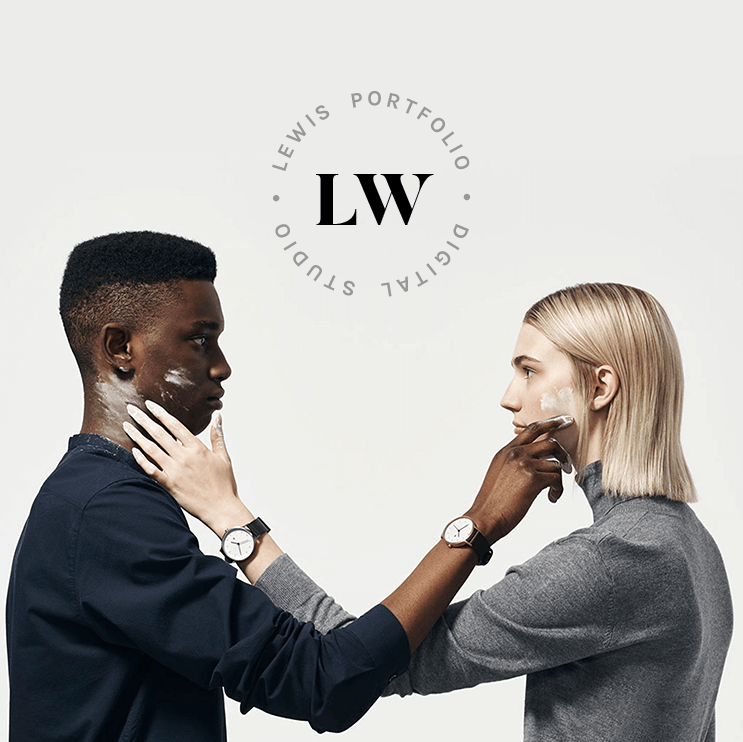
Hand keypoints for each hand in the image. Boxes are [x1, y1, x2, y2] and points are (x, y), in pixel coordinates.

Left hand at [123, 401, 249, 535]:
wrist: (221, 508)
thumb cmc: (224, 484)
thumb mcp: (223, 457)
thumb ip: (217, 435)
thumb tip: (218, 417)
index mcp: (197, 448)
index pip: (175, 425)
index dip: (160, 413)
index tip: (149, 405)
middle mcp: (184, 456)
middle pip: (159, 433)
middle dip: (143, 419)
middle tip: (131, 409)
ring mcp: (175, 471)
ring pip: (151, 449)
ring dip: (137, 436)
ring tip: (126, 426)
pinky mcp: (168, 484)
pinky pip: (150, 470)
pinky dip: (141, 460)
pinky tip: (133, 451)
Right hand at [465, 416, 572, 543]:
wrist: (485, 518)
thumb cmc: (492, 502)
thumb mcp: (498, 473)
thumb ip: (513, 462)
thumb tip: (534, 462)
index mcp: (505, 451)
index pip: (532, 429)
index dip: (551, 423)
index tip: (565, 421)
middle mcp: (515, 453)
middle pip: (549, 442)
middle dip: (563, 453)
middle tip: (568, 464)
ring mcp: (523, 464)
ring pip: (555, 464)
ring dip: (559, 479)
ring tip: (553, 491)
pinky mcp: (532, 479)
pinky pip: (556, 478)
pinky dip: (557, 490)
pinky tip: (551, 498)